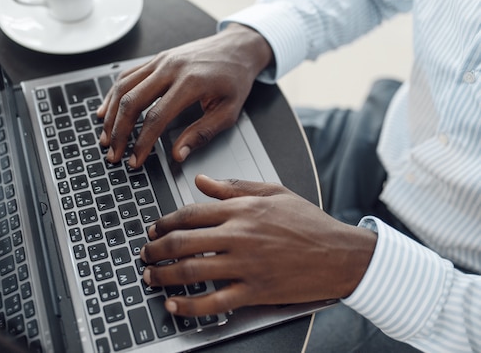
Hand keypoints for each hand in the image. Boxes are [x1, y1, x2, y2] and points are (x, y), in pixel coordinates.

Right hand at [97, 23, 272, 168]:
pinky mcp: (155, 59)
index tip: (135, 160)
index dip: (142, 143)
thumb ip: (201, 134)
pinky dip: (113, 95)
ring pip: (124, 88)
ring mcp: (160, 61)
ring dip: (111, 115)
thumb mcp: (228, 112)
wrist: (238, 47)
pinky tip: (106, 112)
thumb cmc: (235, 79)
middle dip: (119, 132)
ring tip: (106, 138)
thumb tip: (178, 154)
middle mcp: (170, 68)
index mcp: (190, 83)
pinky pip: (127, 76)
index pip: (156, 117)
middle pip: (132, 101)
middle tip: (114, 154)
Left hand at [140, 175, 376, 316]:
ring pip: (193, 271)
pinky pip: (214, 302)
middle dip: (156, 249)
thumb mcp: (273, 192)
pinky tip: (174, 306)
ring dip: (164, 275)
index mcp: (242, 210)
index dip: (165, 222)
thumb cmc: (309, 222)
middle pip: (183, 242)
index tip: (154, 228)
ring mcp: (246, 266)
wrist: (341, 254)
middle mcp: (240, 236)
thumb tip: (202, 180)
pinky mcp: (255, 291)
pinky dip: (189, 306)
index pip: (190, 213)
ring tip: (150, 276)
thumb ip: (233, 187)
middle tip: (145, 253)